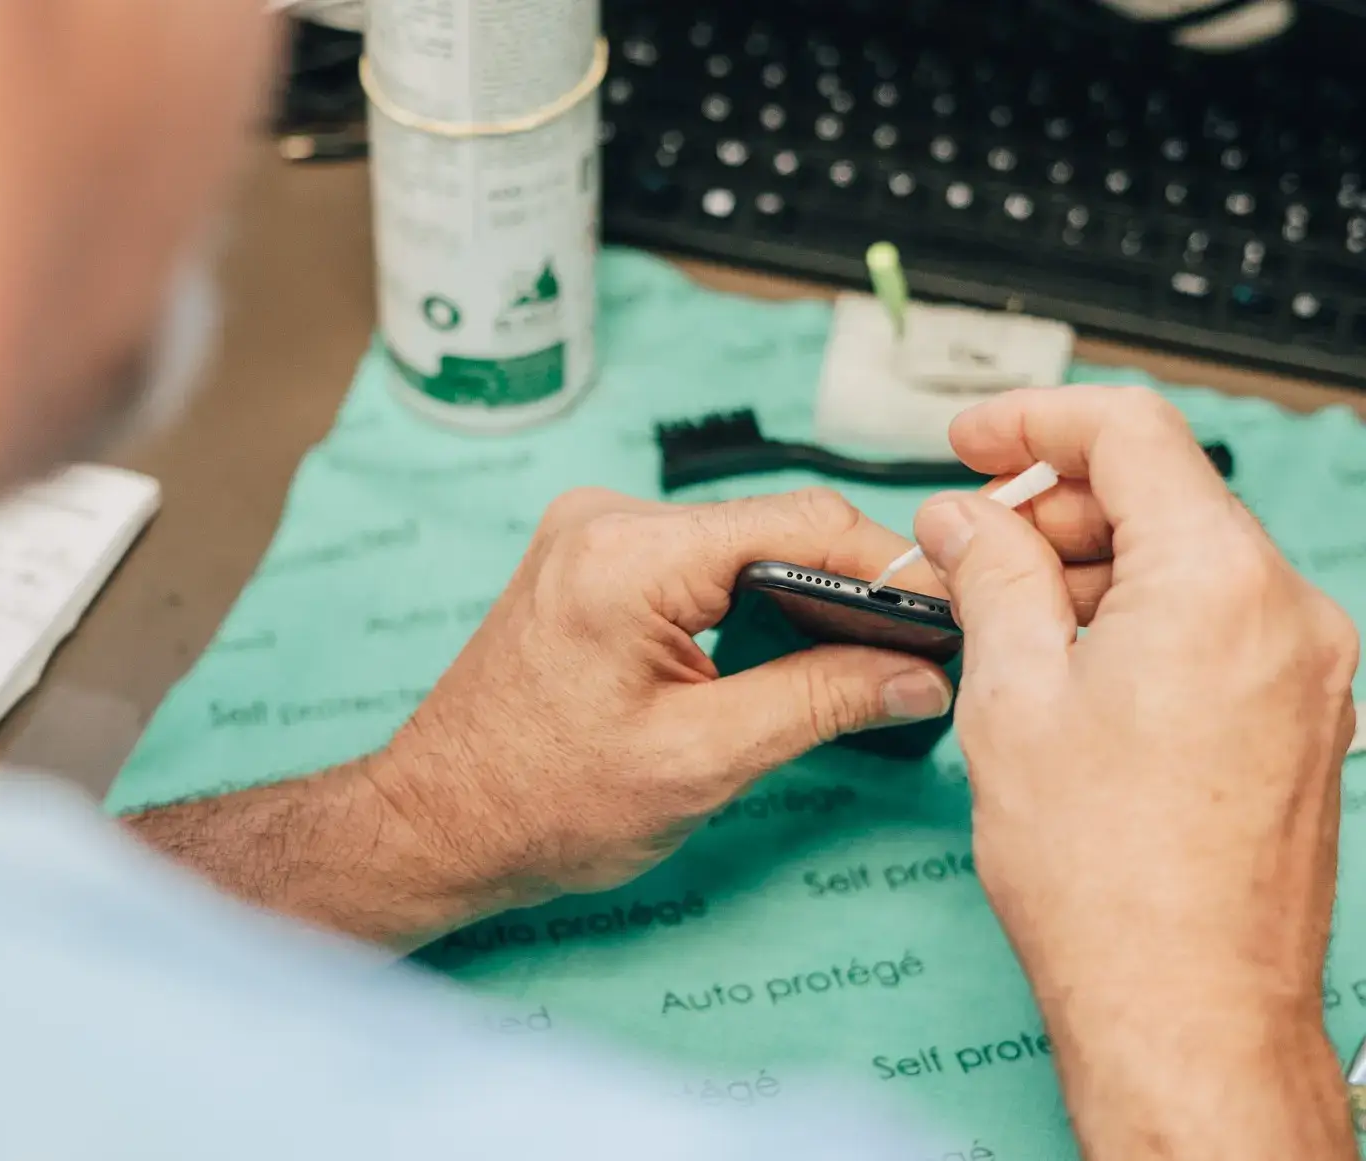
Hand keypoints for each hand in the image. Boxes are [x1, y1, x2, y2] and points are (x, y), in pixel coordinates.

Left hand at [372, 487, 955, 910]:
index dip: (889, 566)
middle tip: (920, 654)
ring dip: (803, 596)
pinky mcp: (592, 561)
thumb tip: (922, 675)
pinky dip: (752, 601)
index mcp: (628, 554)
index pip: (800, 523)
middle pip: (774, 526)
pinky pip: (701, 562)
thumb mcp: (700, 761)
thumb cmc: (542, 804)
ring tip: (865, 663)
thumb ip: (820, 702)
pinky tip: (789, 652)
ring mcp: (593, 534)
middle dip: (851, 587)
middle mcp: (606, 520)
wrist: (438, 822)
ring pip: (742, 544)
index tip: (952, 613)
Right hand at [911, 386, 1358, 1158]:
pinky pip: (1215, 623)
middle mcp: (1286, 614)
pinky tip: (1063, 665)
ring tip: (1000, 618)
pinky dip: (1136, 617)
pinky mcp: (1301, 719)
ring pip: (1188, 561)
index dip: (1033, 420)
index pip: (1131, 432)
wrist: (1186, 1008)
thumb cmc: (1107, 880)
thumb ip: (991, 575)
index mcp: (1217, 584)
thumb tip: (968, 517)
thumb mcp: (1012, 695)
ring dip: (1090, 566)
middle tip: (964, 545)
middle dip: (1053, 505)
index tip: (971, 442)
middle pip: (1163, 494)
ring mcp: (1307, 670)